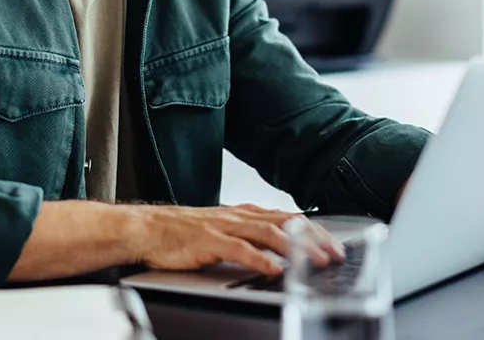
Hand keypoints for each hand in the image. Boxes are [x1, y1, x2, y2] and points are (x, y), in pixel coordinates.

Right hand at [131, 203, 343, 276]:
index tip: (335, 245)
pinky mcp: (207, 240)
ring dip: (296, 248)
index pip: (286, 218)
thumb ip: (248, 235)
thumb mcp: (222, 228)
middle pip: (284, 223)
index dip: (314, 231)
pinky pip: (238, 249)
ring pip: (267, 233)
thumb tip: (277, 250)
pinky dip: (259, 259)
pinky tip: (274, 270)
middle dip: (314, 239)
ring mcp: (223, 226)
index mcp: (243, 212)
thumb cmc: (182, 232)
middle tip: (336, 254)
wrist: (146, 228)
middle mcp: (237, 215)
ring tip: (315, 262)